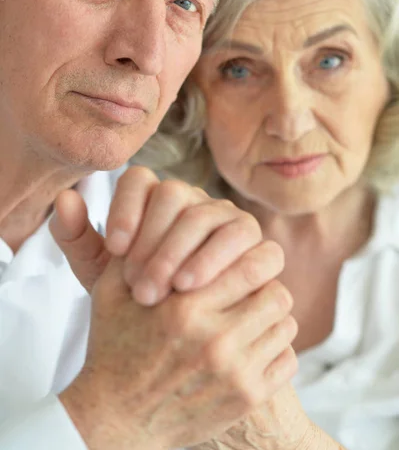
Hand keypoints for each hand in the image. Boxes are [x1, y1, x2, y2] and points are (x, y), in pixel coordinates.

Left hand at [52, 166, 266, 303]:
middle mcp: (194, 202)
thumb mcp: (106, 277)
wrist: (184, 338)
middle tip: (139, 285)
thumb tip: (65, 198)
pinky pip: (250, 241)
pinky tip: (198, 287)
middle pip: (176, 196)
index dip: (127, 208)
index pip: (140, 179)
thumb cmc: (141, 301)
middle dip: (155, 240)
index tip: (116, 248)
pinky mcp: (260, 245)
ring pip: (212, 216)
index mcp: (156, 201)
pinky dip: (225, 261)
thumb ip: (81, 240)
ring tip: (169, 289)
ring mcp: (229, 219)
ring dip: (188, 251)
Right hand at [60, 244, 297, 449]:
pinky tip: (252, 344)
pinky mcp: (246, 399)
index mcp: (184, 307)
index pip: (252, 265)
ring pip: (285, 324)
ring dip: (270, 315)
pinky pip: (288, 360)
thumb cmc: (113, 348)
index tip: (243, 258)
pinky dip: (275, 348)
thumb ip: (138, 251)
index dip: (252, 256)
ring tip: (249, 312)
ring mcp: (234, 374)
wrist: (115, 418)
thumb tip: (166, 214)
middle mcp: (215, 340)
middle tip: (251, 284)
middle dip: (265, 284)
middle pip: (277, 293)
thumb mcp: (112, 292)